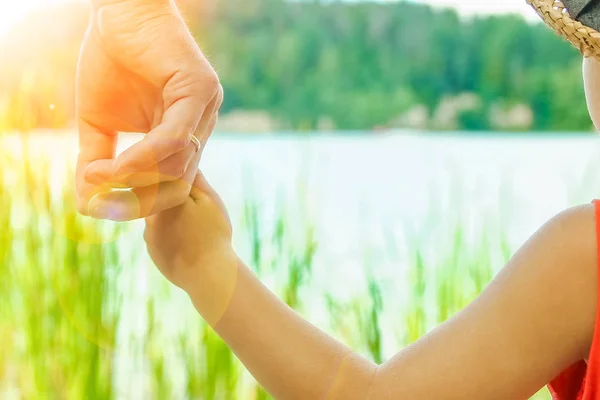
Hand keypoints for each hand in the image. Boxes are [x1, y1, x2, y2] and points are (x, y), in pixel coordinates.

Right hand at [76, 0, 222, 220]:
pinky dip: (143, 157)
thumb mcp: (98, 124)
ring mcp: (206, 110)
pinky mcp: (200, 91)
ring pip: (178, 166)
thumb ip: (97, 161)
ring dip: (134, 179)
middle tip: (103, 203)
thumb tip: (86, 204)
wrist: (116, 14)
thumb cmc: (110, 63)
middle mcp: (200, 127)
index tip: (102, 208)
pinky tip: (115, 164)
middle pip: (180, 185)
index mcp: (184, 137)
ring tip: (98, 176)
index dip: (139, 204)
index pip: (173, 187)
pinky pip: (173, 138)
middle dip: (140, 202)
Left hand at [143, 170, 233, 293]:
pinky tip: (187, 240)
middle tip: (194, 204)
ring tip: (193, 225)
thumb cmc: (213, 234)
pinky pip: (160, 236)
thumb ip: (196, 179)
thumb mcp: (210, 200)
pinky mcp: (153, 252)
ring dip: (171, 218)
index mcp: (163, 199)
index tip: (183, 176)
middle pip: (158, 198)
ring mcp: (149, 236)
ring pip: (158, 218)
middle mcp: (150, 216)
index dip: (174, 177)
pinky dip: (171, 235)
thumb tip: (186, 160)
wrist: (208, 274)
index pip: (162, 179)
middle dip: (172, 198)